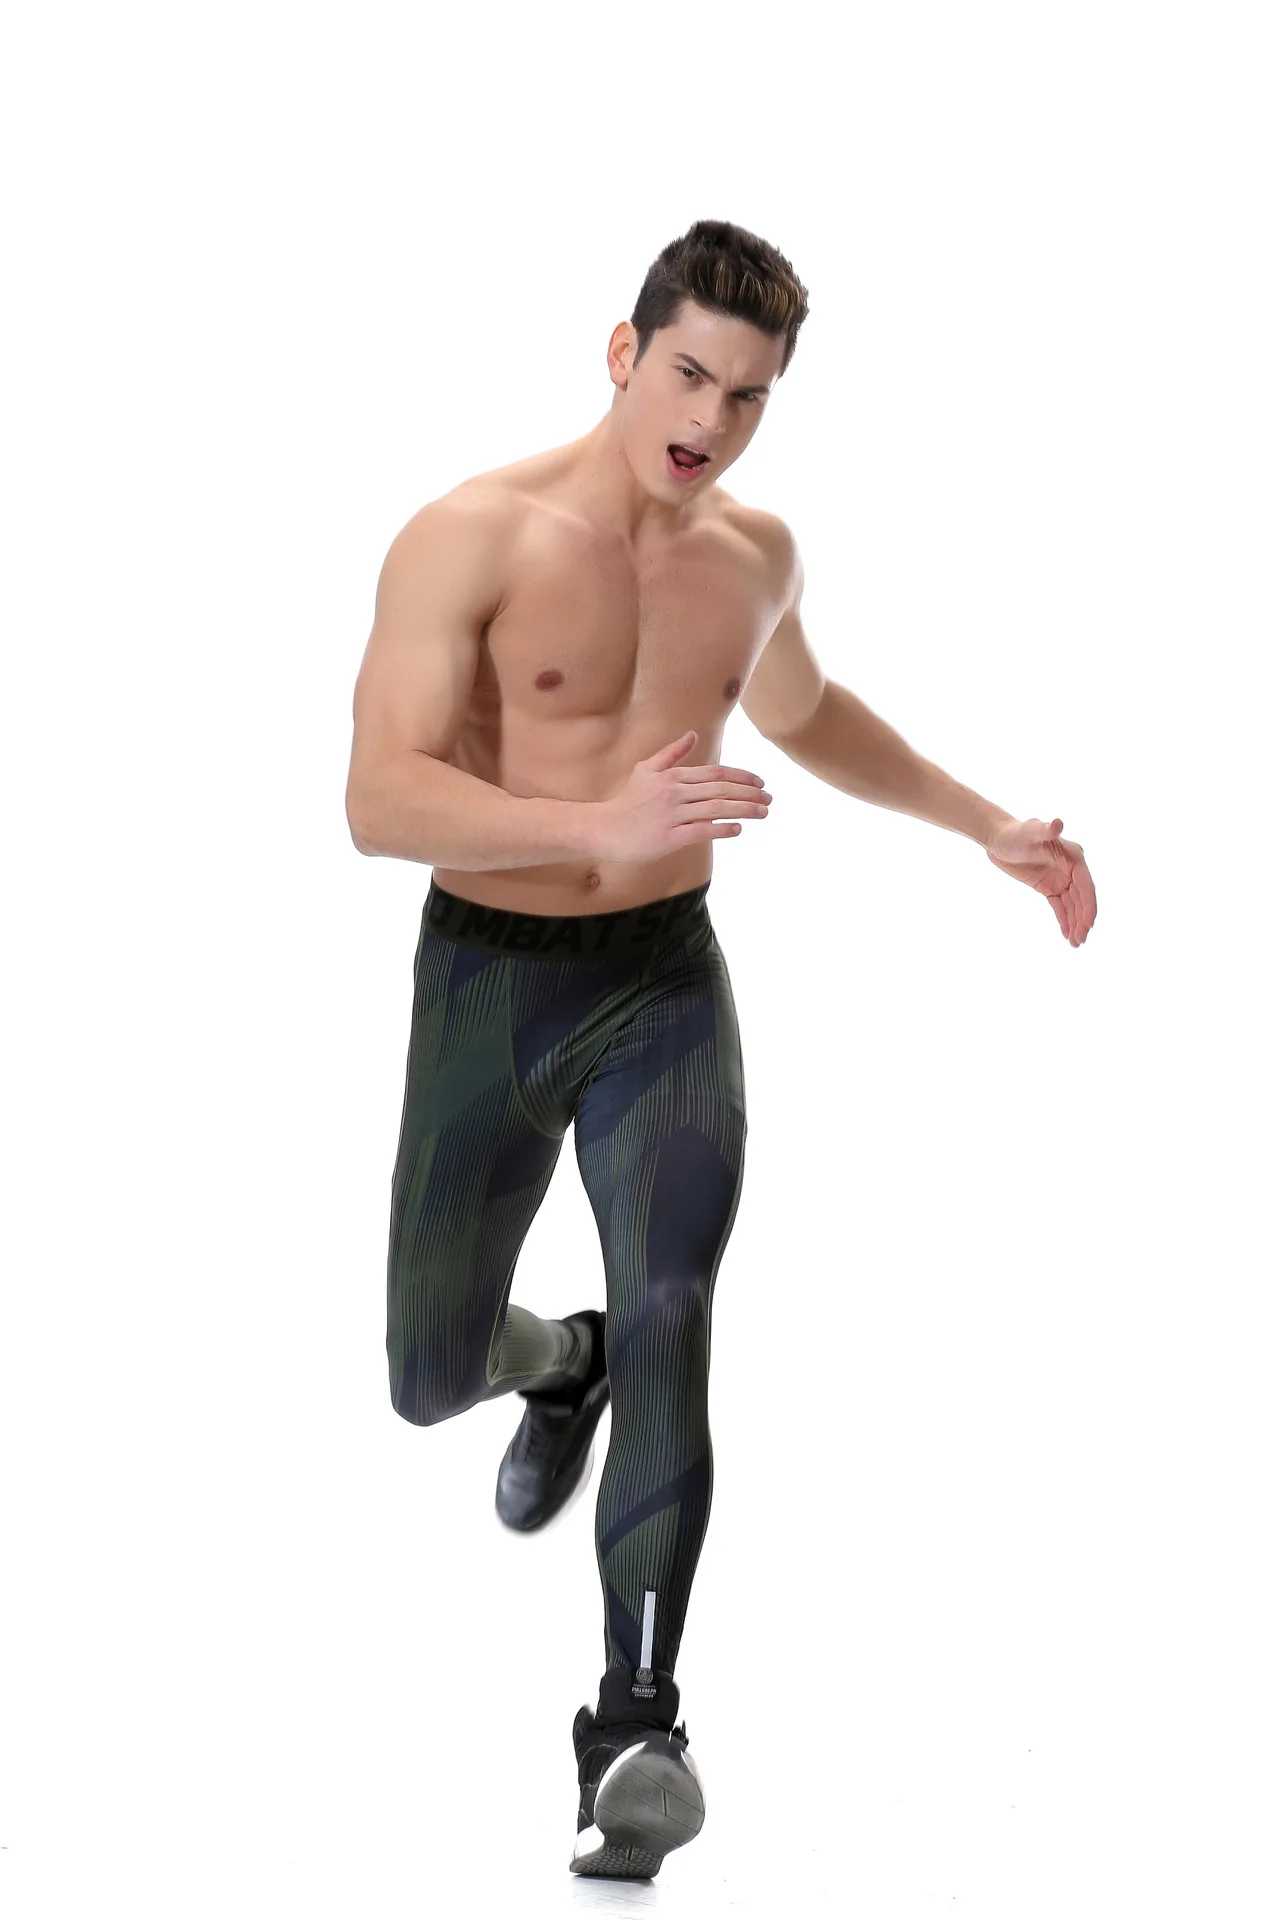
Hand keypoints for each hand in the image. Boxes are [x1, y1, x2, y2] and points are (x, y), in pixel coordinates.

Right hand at [590, 730, 771, 863]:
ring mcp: (671, 815)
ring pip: (715, 810)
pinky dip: (721, 829)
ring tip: (763, 813)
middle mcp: (674, 793)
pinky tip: (738, 829)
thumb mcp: (646, 770)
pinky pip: (700, 831)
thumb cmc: (628, 800)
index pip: (715, 774)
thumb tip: (692, 734)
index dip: (741, 777)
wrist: (603, 828)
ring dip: (744, 811)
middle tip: (769, 799)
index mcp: (673, 776)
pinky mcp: (668, 837)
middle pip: (720, 791)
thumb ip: (671, 753)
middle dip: (749, 794)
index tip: (760, 783)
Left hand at [985, 817, 1096, 945]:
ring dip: (1075, 923)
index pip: (1085, 884)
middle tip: (1081, 940)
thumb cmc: (1015, 833)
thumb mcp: (1029, 832)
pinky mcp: (1048, 887)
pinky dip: (1065, 920)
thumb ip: (1045, 830)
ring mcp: (1060, 879)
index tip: (1088, 923)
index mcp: (1073, 857)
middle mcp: (1071, 869)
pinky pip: (1060, 906)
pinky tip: (1067, 935)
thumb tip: (1058, 823)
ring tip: (1076, 943)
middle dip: (1082, 919)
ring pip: (1072, 905)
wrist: (999, 839)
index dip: (1088, 904)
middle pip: (1081, 898)